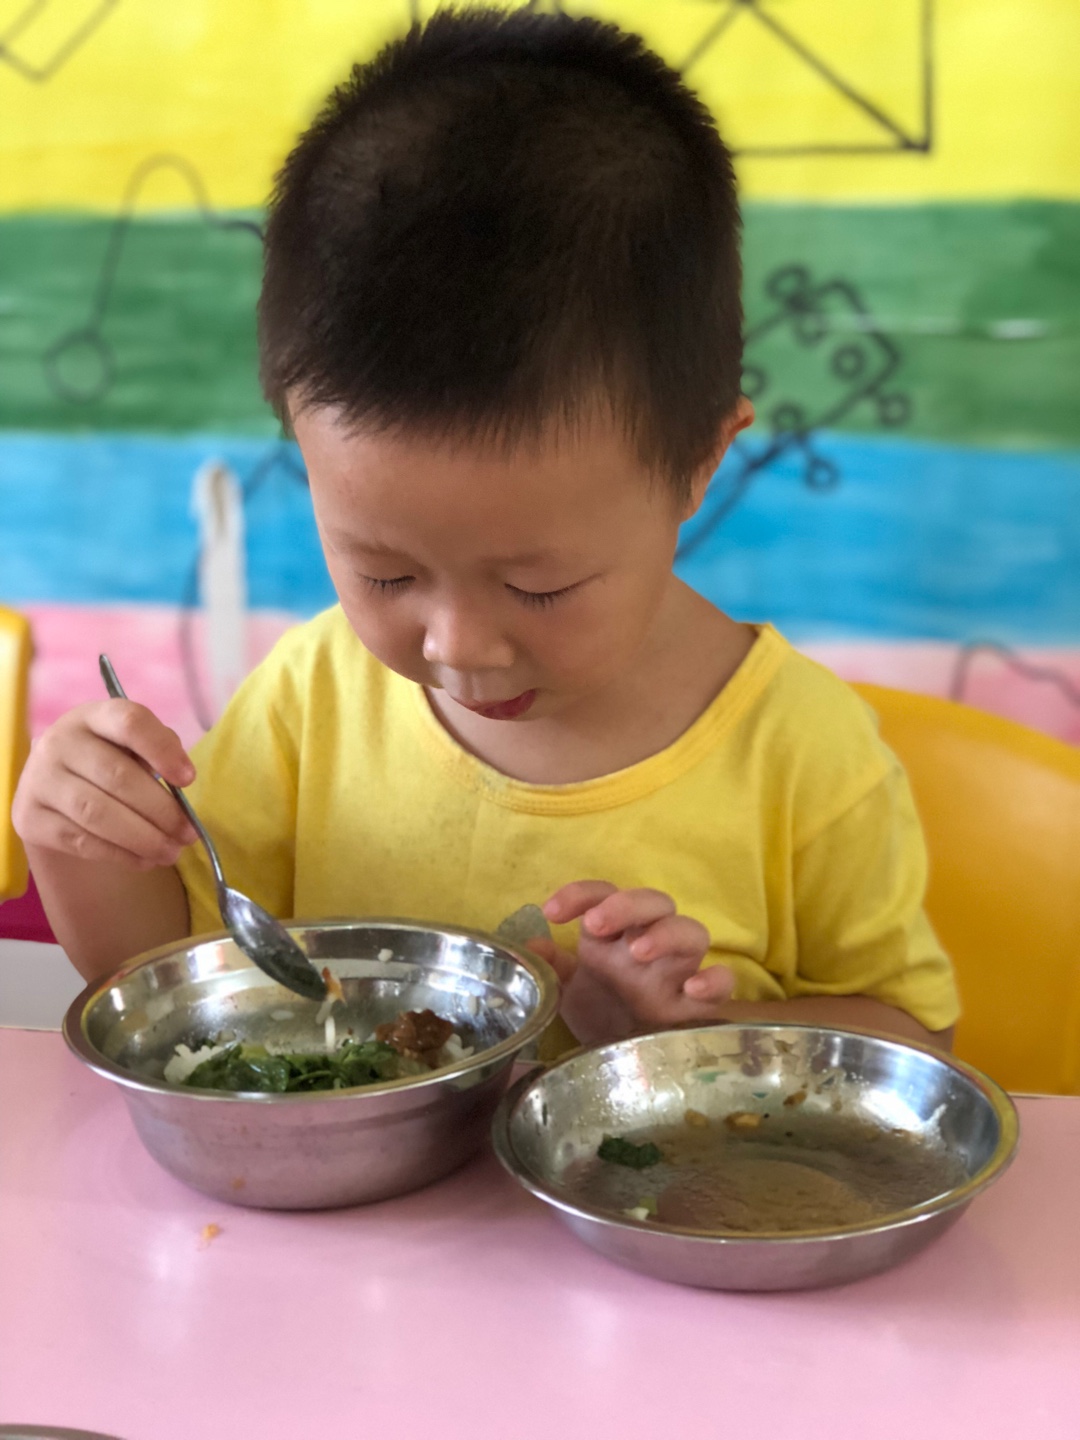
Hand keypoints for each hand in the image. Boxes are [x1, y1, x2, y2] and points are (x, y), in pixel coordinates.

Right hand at [12, 700, 198, 870]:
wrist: (56, 790)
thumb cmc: (110, 761)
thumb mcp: (132, 746)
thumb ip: (159, 751)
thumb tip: (183, 779)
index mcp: (93, 716)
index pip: (129, 722)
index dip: (163, 750)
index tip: (189, 779)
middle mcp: (60, 742)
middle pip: (117, 776)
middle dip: (162, 810)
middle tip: (189, 834)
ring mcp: (40, 780)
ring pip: (97, 813)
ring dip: (143, 838)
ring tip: (172, 851)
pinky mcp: (30, 818)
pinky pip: (81, 841)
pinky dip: (119, 854)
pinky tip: (145, 859)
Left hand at [534, 881, 734, 1046]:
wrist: (628, 1057)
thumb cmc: (602, 1011)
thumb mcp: (570, 990)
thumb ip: (553, 968)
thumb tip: (529, 949)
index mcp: (616, 934)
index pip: (605, 895)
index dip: (581, 894)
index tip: (552, 912)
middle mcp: (650, 943)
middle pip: (655, 902)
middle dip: (627, 906)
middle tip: (596, 924)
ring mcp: (679, 972)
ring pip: (692, 932)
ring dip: (667, 934)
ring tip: (639, 951)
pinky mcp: (700, 1005)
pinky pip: (723, 982)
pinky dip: (715, 980)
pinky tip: (693, 988)